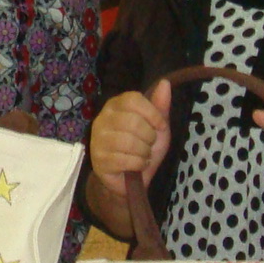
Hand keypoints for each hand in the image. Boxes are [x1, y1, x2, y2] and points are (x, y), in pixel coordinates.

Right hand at [87, 80, 172, 196]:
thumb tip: (165, 82)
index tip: (160, 126)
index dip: (152, 114)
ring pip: (130, 142)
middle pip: (133, 122)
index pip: (133, 99)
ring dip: (144, 152)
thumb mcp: (156, 127)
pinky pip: (126, 160)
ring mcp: (98, 140)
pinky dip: (139, 164)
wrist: (129, 179)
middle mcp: (102, 119)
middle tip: (148, 144)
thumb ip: (160, 106)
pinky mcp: (98, 160)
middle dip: (150, 137)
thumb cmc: (142, 148)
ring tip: (142, 155)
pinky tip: (136, 165)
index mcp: (115, 105)